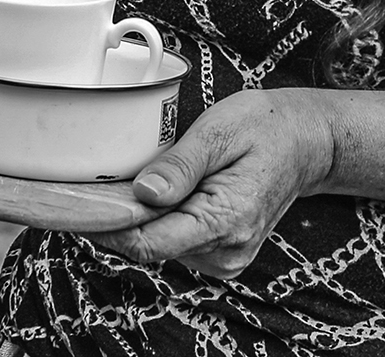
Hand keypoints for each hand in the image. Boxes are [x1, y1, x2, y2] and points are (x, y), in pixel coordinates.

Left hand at [87, 88, 334, 278]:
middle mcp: (225, 250)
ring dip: (143, 216)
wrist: (306, 142)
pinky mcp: (221, 252)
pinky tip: (166, 191)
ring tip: (146, 176)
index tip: (78, 202)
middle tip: (102, 177)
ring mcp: (225, 257)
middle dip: (122, 215)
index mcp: (225, 221)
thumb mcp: (219, 131)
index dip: (106, 226)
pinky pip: (175, 241)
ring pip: (159, 245)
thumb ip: (180, 166)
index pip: (147, 244)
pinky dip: (161, 219)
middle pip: (148, 246)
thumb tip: (143, 193)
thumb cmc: (265, 128)